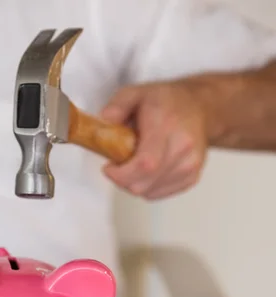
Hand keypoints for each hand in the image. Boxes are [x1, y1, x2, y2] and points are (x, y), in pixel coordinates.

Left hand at [100, 81, 208, 199]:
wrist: (200, 108)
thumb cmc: (167, 102)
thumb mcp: (136, 92)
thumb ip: (117, 105)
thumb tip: (105, 121)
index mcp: (167, 126)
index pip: (145, 164)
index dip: (121, 174)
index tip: (109, 167)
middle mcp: (183, 148)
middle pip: (144, 183)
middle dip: (122, 180)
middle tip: (118, 164)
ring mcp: (190, 165)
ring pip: (148, 192)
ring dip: (134, 182)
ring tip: (134, 162)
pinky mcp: (191, 178)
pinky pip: (158, 194)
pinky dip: (146, 186)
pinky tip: (147, 169)